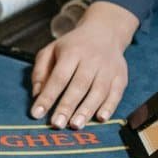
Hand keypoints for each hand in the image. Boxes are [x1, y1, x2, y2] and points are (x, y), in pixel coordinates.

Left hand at [30, 1, 136, 128]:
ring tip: (75, 125)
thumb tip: (36, 95)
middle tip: (57, 124)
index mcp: (72, 53)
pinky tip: (101, 118)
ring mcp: (108, 69)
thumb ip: (40, 72)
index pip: (58, 77)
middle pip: (79, 86)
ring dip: (87, 110)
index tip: (36, 114)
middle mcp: (92, 60)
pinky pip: (116, 93)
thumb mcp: (50, 51)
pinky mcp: (121, 76)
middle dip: (67, 106)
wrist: (105, 32)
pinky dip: (110, 107)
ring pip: (99, 91)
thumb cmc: (72, 47)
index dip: (48, 97)